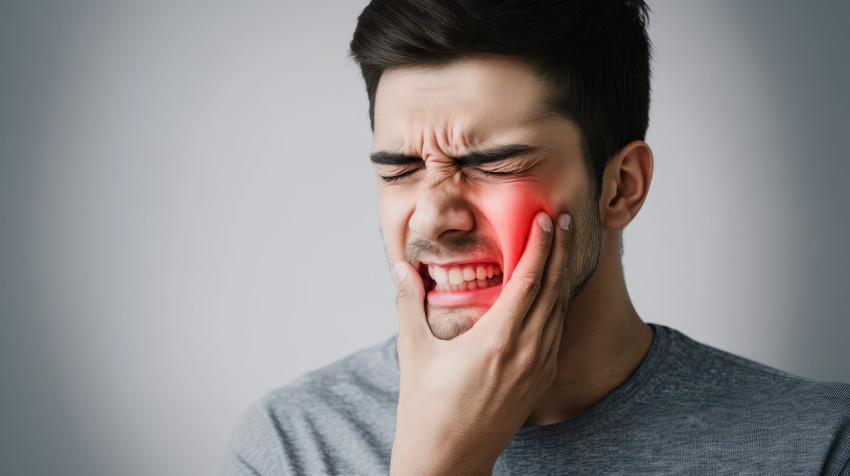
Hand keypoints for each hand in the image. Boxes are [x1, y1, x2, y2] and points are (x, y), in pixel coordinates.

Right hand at [390, 212, 571, 474]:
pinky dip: (558, 304)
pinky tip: (553, 290)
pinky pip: (556, 333)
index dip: (539, 247)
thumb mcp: (414, 352)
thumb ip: (409, 304)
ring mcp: (537, 369)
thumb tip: (401, 267)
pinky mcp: (540, 381)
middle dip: (559, 251)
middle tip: (562, 219)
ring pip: (559, 311)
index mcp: (496, 342)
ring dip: (562, 275)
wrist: (449, 460)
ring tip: (562, 246)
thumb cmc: (427, 409)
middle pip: (552, 290)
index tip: (544, 219)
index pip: (528, 282)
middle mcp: (525, 353)